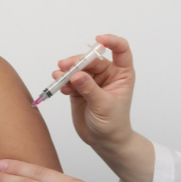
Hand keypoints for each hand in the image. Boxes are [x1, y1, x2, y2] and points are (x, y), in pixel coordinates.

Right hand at [54, 34, 135, 149]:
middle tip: (64, 67)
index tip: (98, 40)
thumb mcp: (104, 106)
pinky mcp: (80, 89)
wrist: (104, 141)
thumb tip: (77, 75)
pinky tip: (61, 88)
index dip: (111, 42)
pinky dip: (63, 81)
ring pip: (78, 68)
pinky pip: (70, 80)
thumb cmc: (113, 124)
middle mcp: (107, 74)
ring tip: (58, 76)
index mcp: (121, 74)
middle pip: (92, 60)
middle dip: (77, 62)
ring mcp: (92, 81)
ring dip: (67, 71)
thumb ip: (90, 89)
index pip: (121, 50)